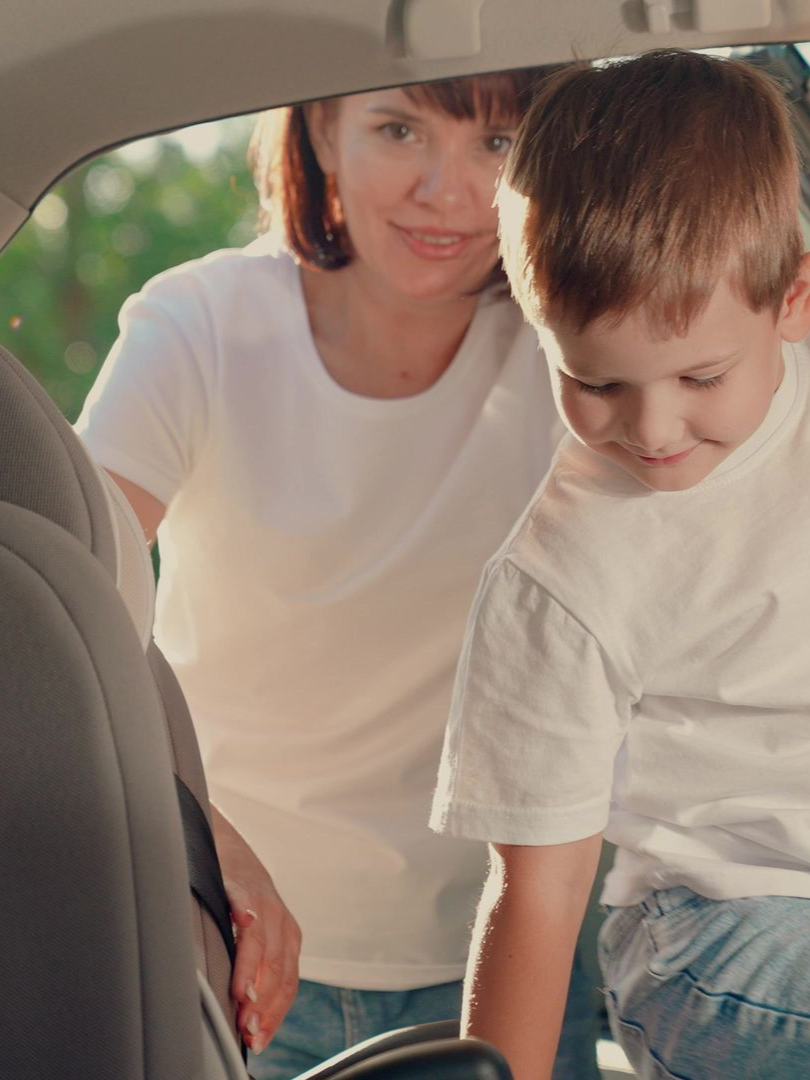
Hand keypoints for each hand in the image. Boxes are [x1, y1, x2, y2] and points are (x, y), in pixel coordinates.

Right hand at [211, 805, 301, 1054]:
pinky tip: (244, 947)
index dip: (275, 1014)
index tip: (260, 1040)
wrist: (220, 839)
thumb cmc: (231, 891)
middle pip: (280, 971)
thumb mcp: (246, 930)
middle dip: (265, 1007)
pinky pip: (250, 912)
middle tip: (250, 1033)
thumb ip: (247, 965)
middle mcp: (279, 921)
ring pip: (266, 948)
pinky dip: (249, 933)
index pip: (287, 984)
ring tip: (245, 1006)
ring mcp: (263, 901)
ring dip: (255, 980)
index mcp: (284, 936)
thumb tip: (237, 1010)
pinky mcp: (244, 884)